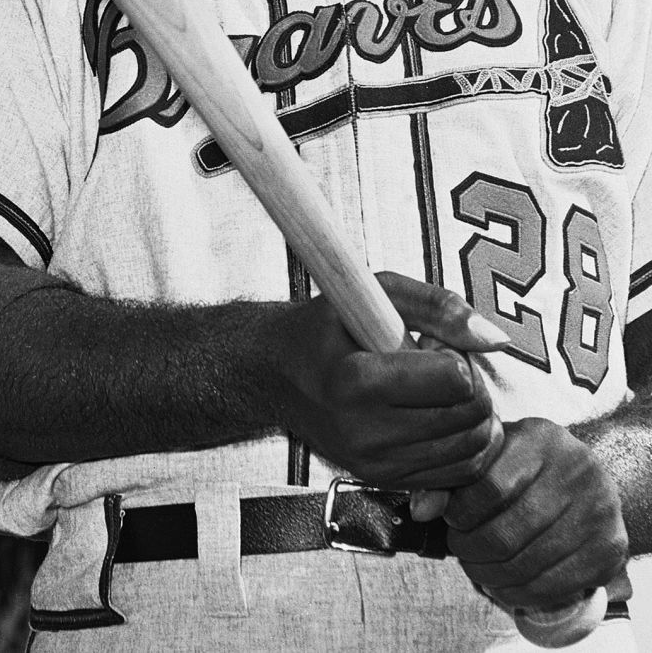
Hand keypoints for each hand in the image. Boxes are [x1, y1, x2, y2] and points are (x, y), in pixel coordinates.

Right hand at [271, 272, 506, 489]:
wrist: (278, 374)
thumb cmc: (326, 327)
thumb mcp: (373, 293)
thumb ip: (438, 306)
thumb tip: (498, 340)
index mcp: (355, 381)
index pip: (455, 380)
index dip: (454, 354)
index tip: (428, 343)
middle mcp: (364, 432)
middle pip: (471, 417)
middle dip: (470, 384)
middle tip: (438, 366)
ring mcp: (375, 464)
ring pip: (473, 449)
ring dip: (471, 414)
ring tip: (436, 391)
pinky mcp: (385, 482)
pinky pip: (459, 472)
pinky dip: (463, 442)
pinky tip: (437, 416)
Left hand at [444, 418, 630, 612]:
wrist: (593, 477)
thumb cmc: (528, 464)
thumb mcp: (493, 454)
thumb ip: (453, 477)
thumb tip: (420, 511)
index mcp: (541, 440)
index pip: (489, 486)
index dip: (460, 511)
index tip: (449, 518)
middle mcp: (576, 473)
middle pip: (507, 532)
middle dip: (471, 548)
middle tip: (458, 548)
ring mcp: (598, 514)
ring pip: (528, 563)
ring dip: (490, 574)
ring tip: (475, 566)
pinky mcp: (609, 550)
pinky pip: (555, 585)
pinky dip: (520, 592)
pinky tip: (502, 584)